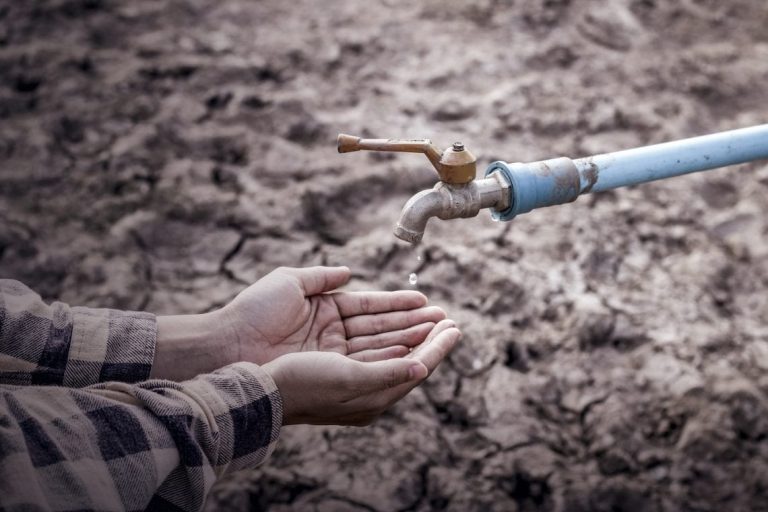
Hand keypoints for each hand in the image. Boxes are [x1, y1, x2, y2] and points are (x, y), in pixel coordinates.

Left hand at [221, 266, 445, 363]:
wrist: (228, 345)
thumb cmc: (253, 312)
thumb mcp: (290, 283)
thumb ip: (322, 277)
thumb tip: (348, 272)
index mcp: (326, 311)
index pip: (371, 307)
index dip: (399, 304)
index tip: (425, 301)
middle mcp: (334, 337)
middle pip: (384, 330)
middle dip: (416, 325)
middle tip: (446, 319)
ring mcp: (334, 357)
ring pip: (383, 348)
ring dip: (414, 340)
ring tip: (442, 333)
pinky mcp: (333, 376)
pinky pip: (372, 367)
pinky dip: (397, 360)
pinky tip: (421, 352)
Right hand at [263, 320, 460, 425]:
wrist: (261, 390)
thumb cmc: (303, 385)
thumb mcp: (349, 379)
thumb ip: (388, 373)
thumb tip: (423, 367)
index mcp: (373, 399)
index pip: (416, 368)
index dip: (438, 347)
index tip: (456, 327)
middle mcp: (366, 391)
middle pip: (407, 359)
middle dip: (429, 337)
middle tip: (449, 318)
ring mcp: (352, 378)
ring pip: (391, 350)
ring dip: (411, 332)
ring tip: (431, 315)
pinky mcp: (338, 366)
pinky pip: (372, 348)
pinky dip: (389, 336)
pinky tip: (398, 327)